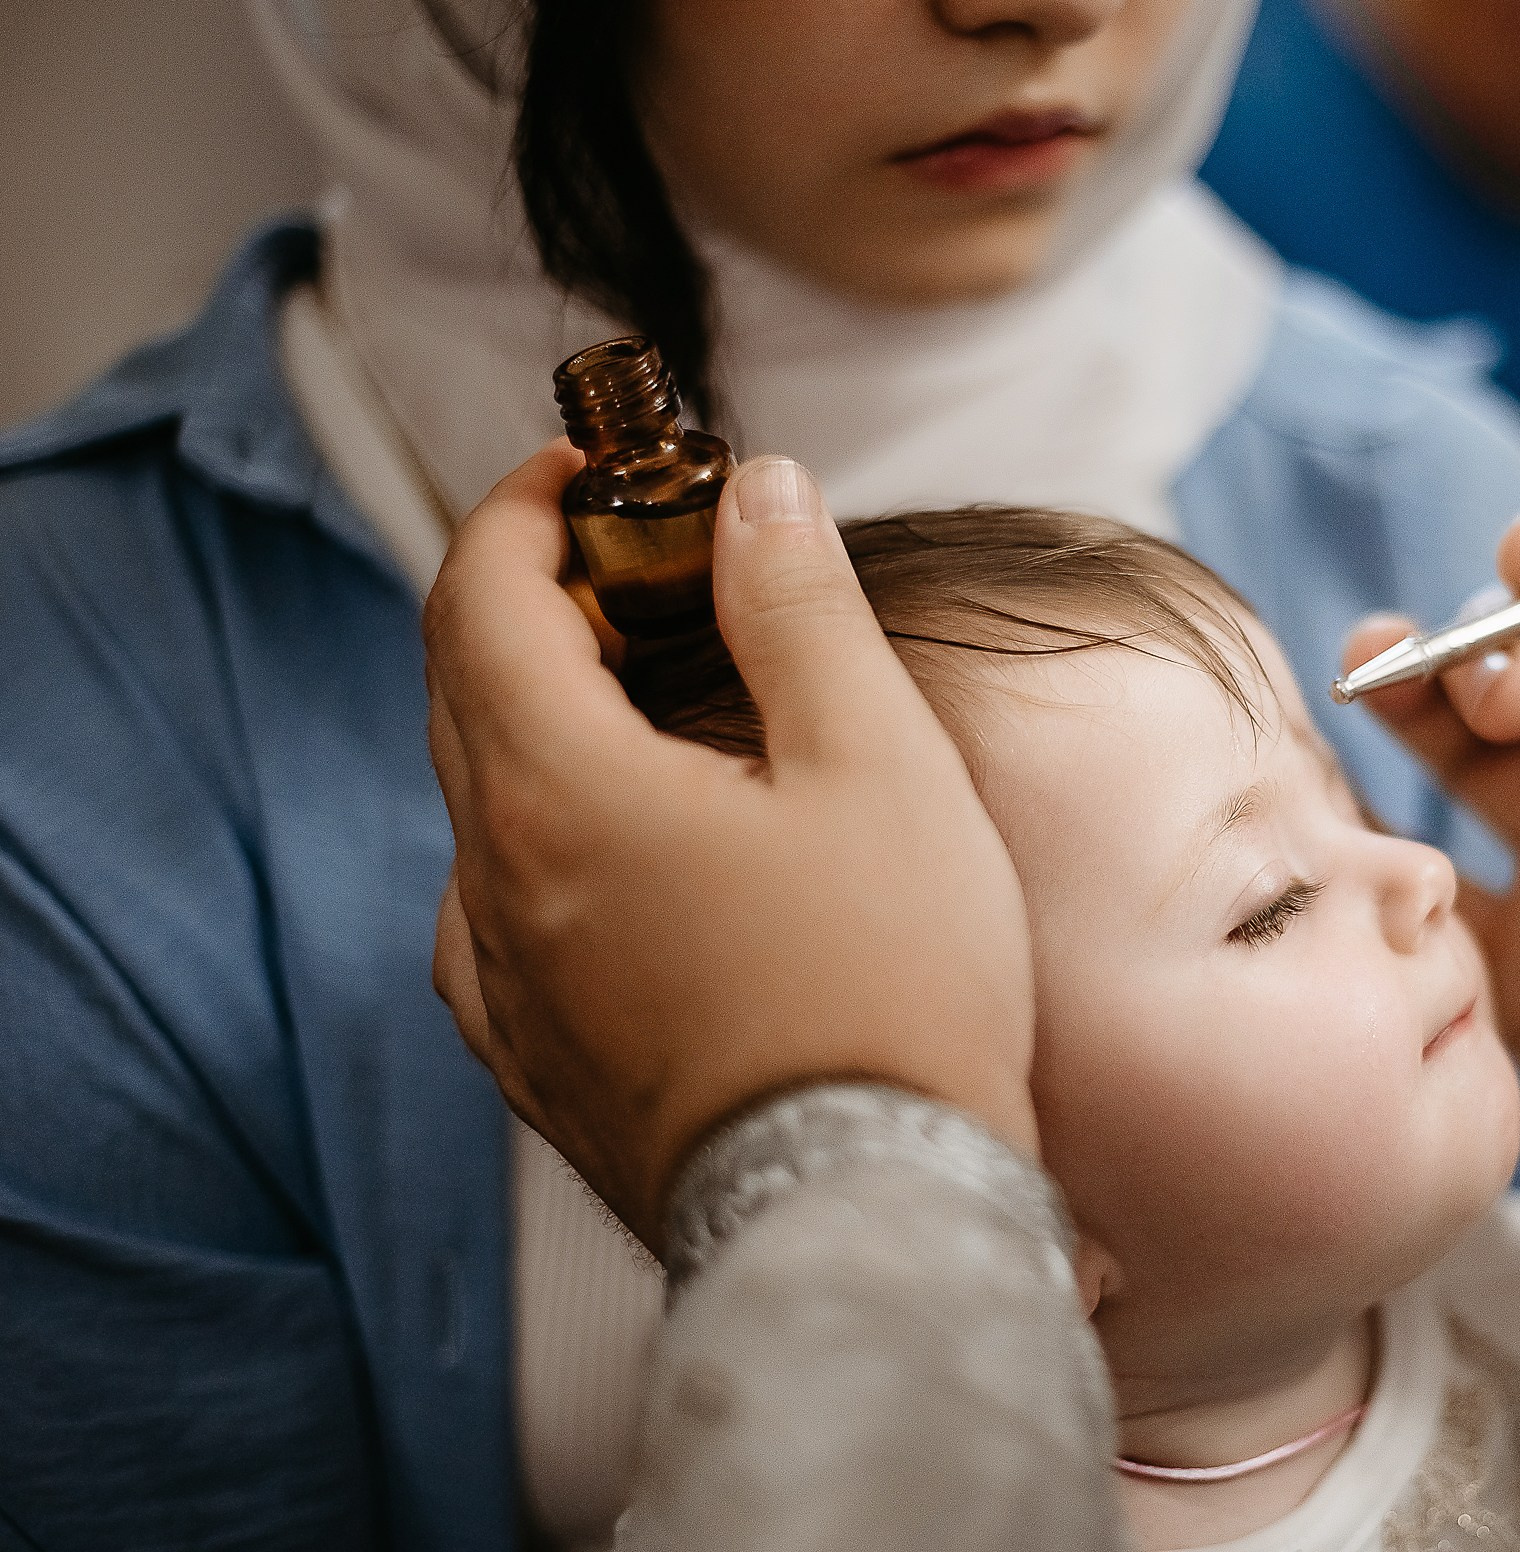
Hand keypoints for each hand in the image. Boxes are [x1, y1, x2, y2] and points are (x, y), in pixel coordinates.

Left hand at [425, 444, 1037, 1249]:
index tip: (587, 471)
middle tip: (645, 566)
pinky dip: (545, 840)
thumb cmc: (890, 988)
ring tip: (657, 709)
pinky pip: (496, 916)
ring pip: (479, 808)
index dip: (519, 509)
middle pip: (463, 692)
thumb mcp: (876, 764)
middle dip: (535, 600)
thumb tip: (759, 490)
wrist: (869, 1215)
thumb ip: (799, 607)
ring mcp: (503, 987)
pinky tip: (631, 857)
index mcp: (556, 793)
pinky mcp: (536, 1064)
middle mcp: (494, 887)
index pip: (474, 598)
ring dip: (542, 724)